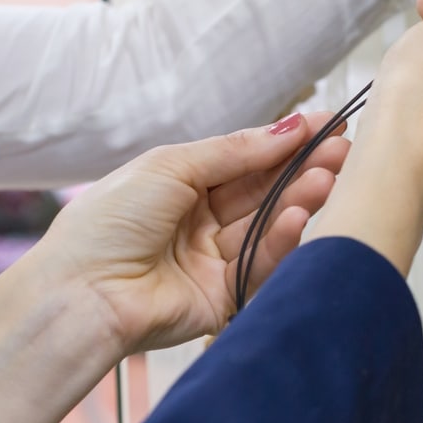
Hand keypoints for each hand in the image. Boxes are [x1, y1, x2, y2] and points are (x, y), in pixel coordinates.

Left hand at [0, 114, 348, 422]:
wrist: (79, 293)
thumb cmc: (107, 223)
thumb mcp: (171, 166)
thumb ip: (235, 149)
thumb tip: (290, 125)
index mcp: (181, 185)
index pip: (246, 159)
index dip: (286, 142)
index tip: (328, 125)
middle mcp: (200, 221)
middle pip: (263, 190)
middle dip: (303, 168)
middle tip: (342, 151)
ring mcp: (213, 259)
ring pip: (267, 225)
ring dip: (299, 200)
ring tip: (327, 178)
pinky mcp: (224, 297)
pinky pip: (261, 265)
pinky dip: (282, 240)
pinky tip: (298, 217)